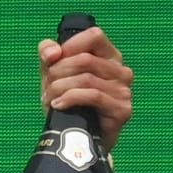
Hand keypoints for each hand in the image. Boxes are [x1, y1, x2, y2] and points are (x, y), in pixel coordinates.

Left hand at [39, 27, 132, 150]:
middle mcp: (120, 71)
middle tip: (48, 87)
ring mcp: (124, 90)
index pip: (94, 36)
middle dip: (57, 72)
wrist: (76, 137)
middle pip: (84, 59)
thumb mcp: (53, 74)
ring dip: (59, 88)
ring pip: (86, 78)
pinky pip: (92, 96)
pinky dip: (70, 98)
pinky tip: (58, 105)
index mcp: (108, 56)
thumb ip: (48, 55)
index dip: (69, 45)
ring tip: (50, 99)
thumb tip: (51, 51)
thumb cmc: (68, 102)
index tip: (52, 60)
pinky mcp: (122, 109)